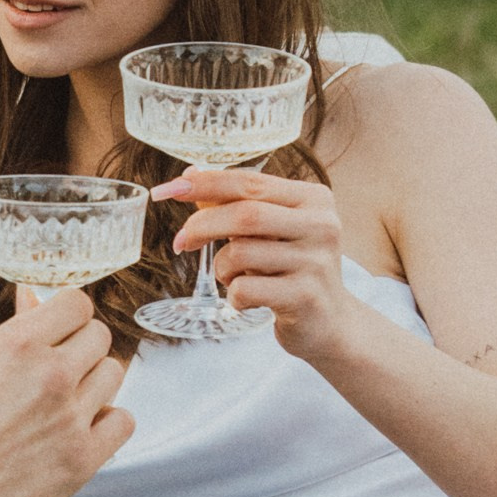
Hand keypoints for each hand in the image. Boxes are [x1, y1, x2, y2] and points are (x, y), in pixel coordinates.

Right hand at [0, 286, 132, 496]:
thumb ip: (13, 334)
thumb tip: (33, 299)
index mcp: (17, 345)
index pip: (77, 303)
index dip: (70, 318)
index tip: (64, 332)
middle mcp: (49, 373)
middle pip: (100, 336)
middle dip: (82, 349)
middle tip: (62, 372)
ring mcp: (70, 416)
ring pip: (114, 374)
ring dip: (95, 384)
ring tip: (68, 404)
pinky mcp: (83, 456)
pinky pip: (123, 420)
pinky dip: (108, 424)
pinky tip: (83, 430)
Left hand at [155, 165, 352, 357]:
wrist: (329, 322)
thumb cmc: (291, 268)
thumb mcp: (271, 230)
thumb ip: (235, 203)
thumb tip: (190, 174)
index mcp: (313, 199)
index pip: (250, 181)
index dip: (205, 183)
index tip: (167, 189)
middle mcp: (321, 225)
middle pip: (245, 214)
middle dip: (202, 226)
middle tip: (181, 242)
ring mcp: (315, 262)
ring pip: (240, 253)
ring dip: (221, 267)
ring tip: (232, 277)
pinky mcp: (305, 297)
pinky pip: (245, 289)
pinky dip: (233, 295)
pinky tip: (246, 299)